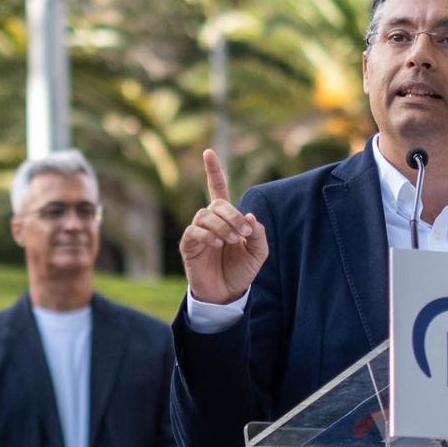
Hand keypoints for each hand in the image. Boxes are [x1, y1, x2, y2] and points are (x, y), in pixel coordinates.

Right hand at [180, 150, 268, 306]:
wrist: (227, 294)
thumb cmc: (241, 270)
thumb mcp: (258, 252)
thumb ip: (258, 233)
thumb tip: (250, 215)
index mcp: (227, 218)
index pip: (218, 189)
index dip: (213, 171)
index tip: (208, 152)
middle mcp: (210, 220)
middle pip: (217, 203)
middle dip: (232, 215)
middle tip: (244, 233)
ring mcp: (198, 231)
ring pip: (205, 215)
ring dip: (221, 225)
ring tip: (231, 241)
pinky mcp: (189, 245)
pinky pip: (194, 231)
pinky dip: (208, 235)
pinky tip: (217, 244)